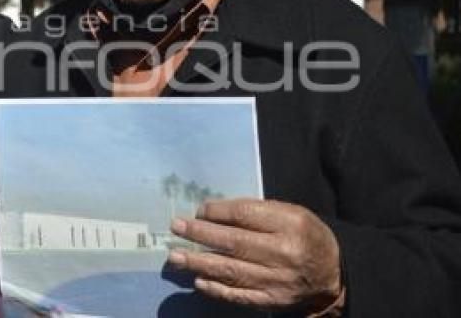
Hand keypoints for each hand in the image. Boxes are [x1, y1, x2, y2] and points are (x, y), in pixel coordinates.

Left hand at [169, 199, 341, 312]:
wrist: (333, 273)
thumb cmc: (304, 235)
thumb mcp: (291, 213)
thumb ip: (257, 211)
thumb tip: (212, 212)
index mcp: (290, 224)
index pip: (246, 215)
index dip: (218, 212)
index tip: (198, 209)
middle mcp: (284, 253)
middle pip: (234, 242)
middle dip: (200, 234)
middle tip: (176, 227)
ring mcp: (278, 280)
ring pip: (232, 270)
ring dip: (199, 262)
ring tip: (176, 256)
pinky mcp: (273, 300)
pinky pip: (240, 295)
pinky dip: (217, 289)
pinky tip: (198, 281)